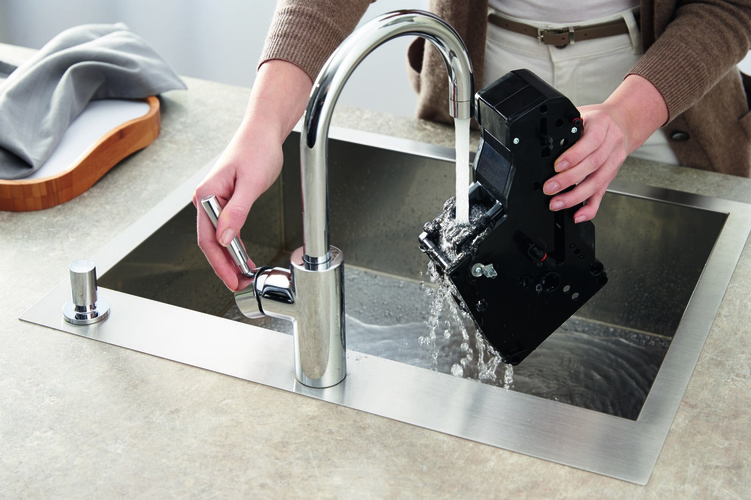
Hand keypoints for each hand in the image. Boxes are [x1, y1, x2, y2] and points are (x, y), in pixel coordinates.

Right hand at [193, 61, 311, 290]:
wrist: (263, 131)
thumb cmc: (257, 149)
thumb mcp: (251, 183)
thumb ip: (236, 212)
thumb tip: (225, 239)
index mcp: (206, 195)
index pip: (208, 239)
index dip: (220, 264)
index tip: (232, 280)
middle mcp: (206, 199)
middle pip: (210, 243)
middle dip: (224, 266)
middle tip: (240, 284)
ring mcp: (214, 201)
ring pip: (218, 238)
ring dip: (229, 259)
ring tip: (243, 276)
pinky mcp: (225, 200)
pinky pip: (226, 229)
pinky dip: (234, 246)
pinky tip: (243, 257)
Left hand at [543, 74, 668, 221]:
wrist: (624, 122)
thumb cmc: (599, 120)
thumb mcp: (583, 114)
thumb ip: (568, 128)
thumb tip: (545, 143)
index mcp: (602, 125)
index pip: (590, 142)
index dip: (574, 155)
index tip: (557, 166)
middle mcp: (611, 144)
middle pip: (593, 165)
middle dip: (569, 179)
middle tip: (550, 188)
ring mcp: (614, 161)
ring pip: (597, 181)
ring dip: (576, 196)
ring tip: (557, 203)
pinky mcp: (612, 175)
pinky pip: (602, 194)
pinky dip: (591, 207)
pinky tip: (579, 215)